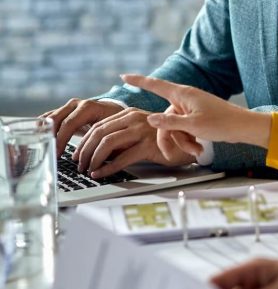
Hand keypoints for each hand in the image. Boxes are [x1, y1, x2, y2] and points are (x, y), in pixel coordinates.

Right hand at [43, 98, 123, 156]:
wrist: (116, 111)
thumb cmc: (115, 124)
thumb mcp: (112, 132)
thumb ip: (102, 144)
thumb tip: (94, 164)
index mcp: (88, 107)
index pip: (69, 123)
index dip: (61, 140)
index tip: (57, 154)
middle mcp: (76, 104)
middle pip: (55, 119)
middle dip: (50, 137)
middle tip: (47, 154)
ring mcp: (68, 107)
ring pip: (49, 118)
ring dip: (44, 133)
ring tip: (41, 149)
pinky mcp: (64, 112)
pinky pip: (49, 118)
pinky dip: (43, 128)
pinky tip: (39, 140)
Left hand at [67, 106, 195, 178]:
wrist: (188, 143)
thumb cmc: (161, 140)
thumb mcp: (137, 133)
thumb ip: (120, 136)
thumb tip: (95, 151)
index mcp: (129, 113)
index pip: (98, 126)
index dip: (84, 141)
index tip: (77, 155)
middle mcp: (134, 118)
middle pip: (99, 133)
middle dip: (85, 151)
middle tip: (79, 165)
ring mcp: (142, 131)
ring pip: (107, 143)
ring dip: (93, 159)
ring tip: (88, 170)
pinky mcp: (149, 145)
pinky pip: (122, 158)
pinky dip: (107, 168)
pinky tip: (100, 174)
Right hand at [121, 74, 271, 158]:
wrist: (243, 128)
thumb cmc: (221, 123)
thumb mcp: (192, 125)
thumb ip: (169, 123)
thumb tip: (148, 119)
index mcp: (183, 94)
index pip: (156, 85)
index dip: (139, 81)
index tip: (124, 76)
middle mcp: (185, 99)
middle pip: (163, 119)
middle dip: (168, 137)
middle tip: (170, 154)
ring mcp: (191, 109)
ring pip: (174, 127)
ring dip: (182, 142)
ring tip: (196, 150)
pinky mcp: (197, 118)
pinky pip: (184, 130)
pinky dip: (189, 140)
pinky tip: (198, 149)